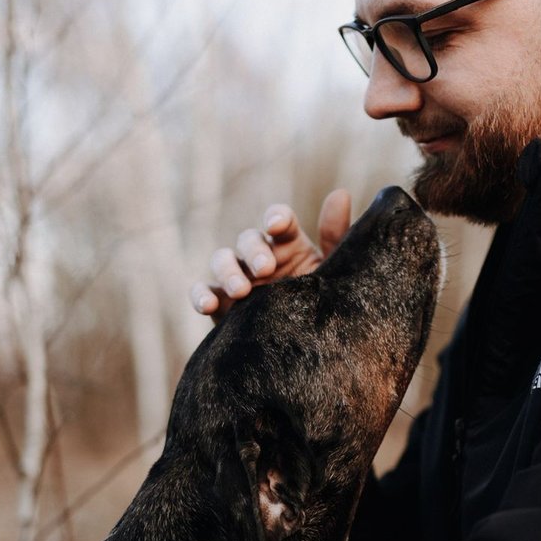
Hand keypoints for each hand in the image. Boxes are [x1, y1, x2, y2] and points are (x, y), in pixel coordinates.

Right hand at [190, 188, 351, 318]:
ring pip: (221, 260)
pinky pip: (203, 291)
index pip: (279, 220)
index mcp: (289, 244)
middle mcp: (261, 256)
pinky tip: (208, 305)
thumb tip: (340, 193)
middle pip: (248, 239)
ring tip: (242, 291)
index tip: (277, 226)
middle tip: (266, 269)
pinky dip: (200, 295)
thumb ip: (336, 236)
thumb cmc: (324, 305)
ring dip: (228, 271)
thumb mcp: (336, 274)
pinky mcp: (221, 303)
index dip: (276, 218)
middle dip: (254, 251)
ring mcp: (238, 278)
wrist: (308, 348)